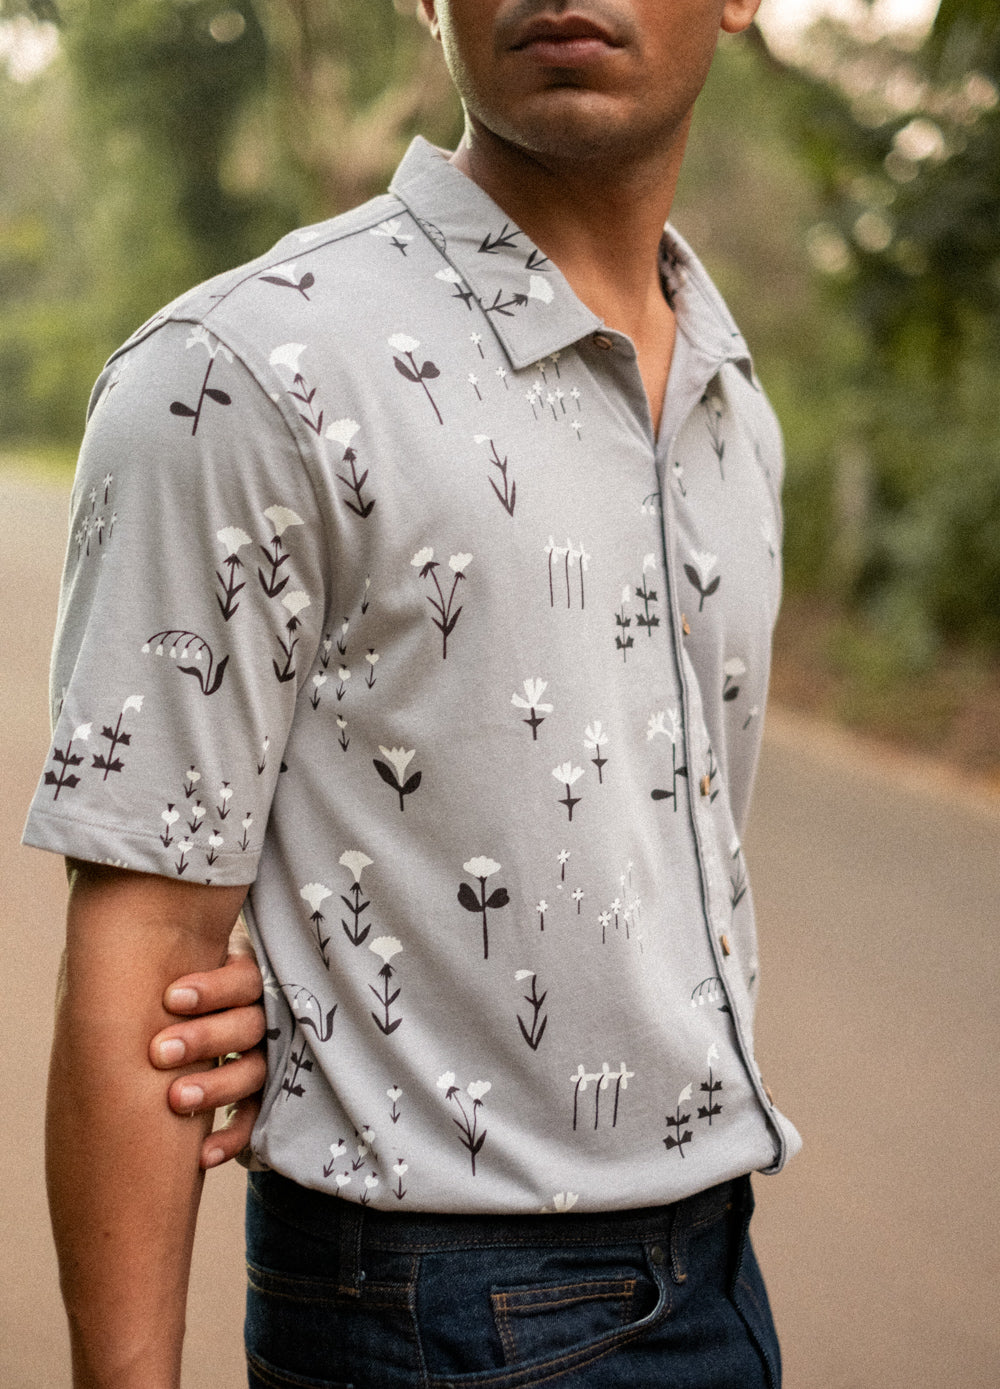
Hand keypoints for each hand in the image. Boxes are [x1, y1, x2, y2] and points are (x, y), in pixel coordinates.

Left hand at [150, 917, 265, 1168]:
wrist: (153, 1064)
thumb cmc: (145, 1007)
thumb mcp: (148, 982)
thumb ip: (144, 966)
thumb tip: (99, 940)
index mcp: (234, 979)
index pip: (243, 977)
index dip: (213, 987)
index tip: (169, 997)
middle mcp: (252, 1016)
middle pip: (250, 1023)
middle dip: (205, 1037)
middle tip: (159, 1051)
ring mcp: (257, 1058)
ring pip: (255, 1070)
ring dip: (217, 1085)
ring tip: (175, 1100)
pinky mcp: (254, 1099)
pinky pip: (254, 1118)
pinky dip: (232, 1135)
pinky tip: (202, 1153)